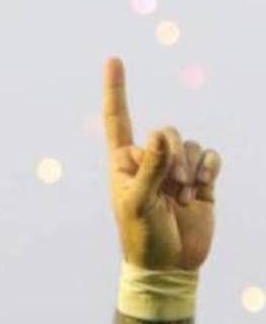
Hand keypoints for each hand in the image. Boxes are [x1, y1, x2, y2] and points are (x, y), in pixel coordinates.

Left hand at [105, 57, 219, 270]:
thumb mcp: (139, 201)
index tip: (113, 59)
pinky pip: (210, 155)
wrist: (170, 264)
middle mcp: (148, 160)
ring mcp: (175, 169)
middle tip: (172, 187)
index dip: (116, 90)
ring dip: (190, 169)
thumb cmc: (142, 235)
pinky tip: (201, 190)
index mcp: (123, 162)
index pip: (118, 120)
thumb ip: (150, 166)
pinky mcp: (200, 178)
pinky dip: (209, 169)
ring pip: (190, 145)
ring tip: (183, 197)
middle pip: (166, 131)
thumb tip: (158, 133)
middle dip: (173, 156)